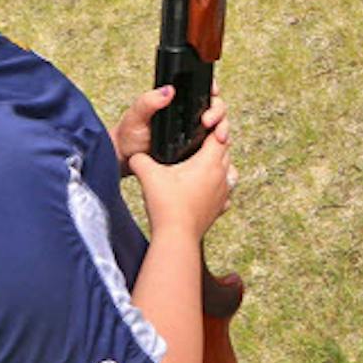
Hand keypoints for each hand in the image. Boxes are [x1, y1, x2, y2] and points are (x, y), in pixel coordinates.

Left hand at [113, 88, 228, 166]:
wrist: (127, 159)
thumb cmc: (130, 134)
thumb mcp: (135, 116)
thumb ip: (148, 102)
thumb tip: (168, 90)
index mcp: (178, 101)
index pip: (202, 89)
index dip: (212, 88)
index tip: (214, 92)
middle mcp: (190, 114)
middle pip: (216, 107)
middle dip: (218, 112)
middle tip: (208, 122)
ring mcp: (195, 131)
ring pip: (219, 125)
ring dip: (224, 129)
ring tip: (220, 138)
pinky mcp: (198, 148)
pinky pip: (215, 145)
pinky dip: (222, 147)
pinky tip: (220, 151)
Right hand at [126, 108, 234, 241]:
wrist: (176, 237)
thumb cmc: (166, 205)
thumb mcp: (149, 176)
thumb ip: (140, 160)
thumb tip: (134, 155)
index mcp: (210, 161)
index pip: (217, 135)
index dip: (210, 128)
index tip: (201, 126)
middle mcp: (222, 174)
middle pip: (224, 151)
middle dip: (213, 145)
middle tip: (197, 144)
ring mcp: (224, 192)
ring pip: (228, 170)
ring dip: (218, 165)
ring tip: (201, 165)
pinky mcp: (220, 207)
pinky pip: (226, 191)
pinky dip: (218, 186)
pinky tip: (205, 189)